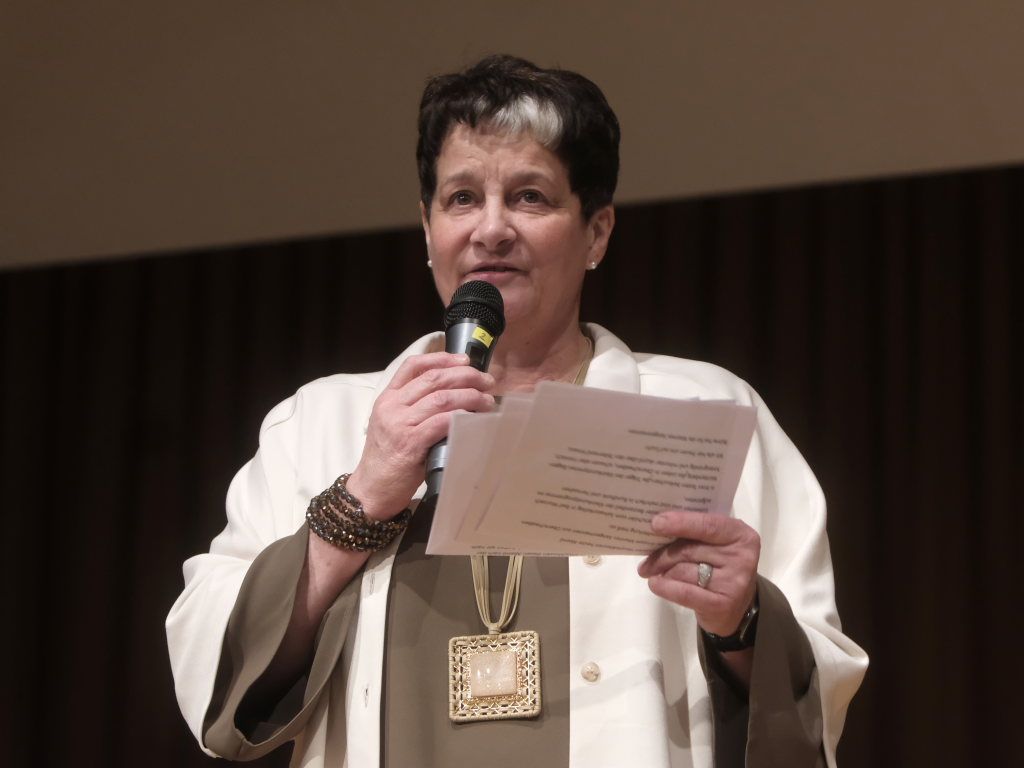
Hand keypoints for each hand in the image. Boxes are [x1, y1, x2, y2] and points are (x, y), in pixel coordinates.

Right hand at [347, 352, 494, 520]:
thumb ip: (414, 407)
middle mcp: (392, 406)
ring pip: (441, 398)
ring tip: (487, 401)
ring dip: (470, 396)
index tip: (465, 360)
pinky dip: (462, 417)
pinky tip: (474, 418)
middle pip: (433, 379)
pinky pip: (441, 422)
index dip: (442, 358)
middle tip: (486, 381)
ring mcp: (400, 424)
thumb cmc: (388, 459)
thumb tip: (454, 393)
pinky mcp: (411, 444)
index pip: (413, 366)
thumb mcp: (393, 424)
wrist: (371, 489)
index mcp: (388, 398)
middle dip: (465, 375)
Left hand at [637, 511, 759, 636]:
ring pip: (683, 570)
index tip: (655, 523)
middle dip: (662, 553)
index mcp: (740, 534)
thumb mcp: (715, 544)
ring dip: (663, 571)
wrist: (736, 607)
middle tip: (645, 560)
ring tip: (652, 572)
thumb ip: (694, 533)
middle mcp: (742, 557)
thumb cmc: (720, 566)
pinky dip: (666, 587)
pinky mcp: (722, 605)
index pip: (707, 525)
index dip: (680, 523)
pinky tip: (655, 583)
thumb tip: (658, 526)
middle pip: (689, 549)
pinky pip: (684, 592)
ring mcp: (734, 583)